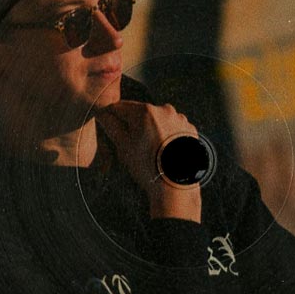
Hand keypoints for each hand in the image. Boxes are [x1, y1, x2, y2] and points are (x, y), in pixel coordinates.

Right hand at [95, 99, 202, 221]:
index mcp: (145, 111)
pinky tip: (165, 151)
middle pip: (141, 113)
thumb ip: (111, 126)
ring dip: (152, 129)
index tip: (110, 125)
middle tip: (132, 145)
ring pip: (158, 120)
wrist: (175, 186)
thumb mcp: (123, 146)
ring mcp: (180, 119)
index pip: (121, 107)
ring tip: (151, 151)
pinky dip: (168, 135)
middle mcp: (165, 110)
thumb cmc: (147, 166)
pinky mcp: (190, 130)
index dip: (112, 116)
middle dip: (134, 124)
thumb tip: (104, 114)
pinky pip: (173, 128)